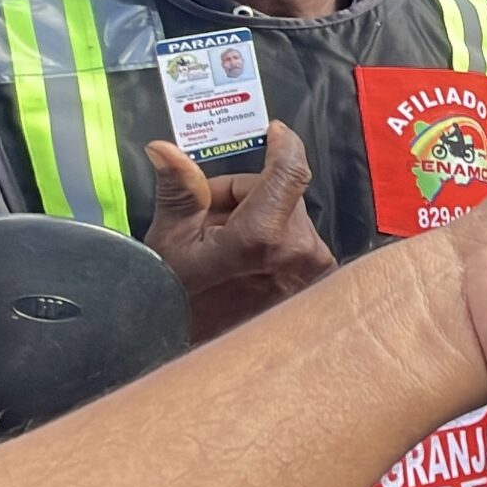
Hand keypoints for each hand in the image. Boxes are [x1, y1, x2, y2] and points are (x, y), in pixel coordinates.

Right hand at [144, 120, 336, 341]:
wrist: (203, 354)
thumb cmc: (178, 301)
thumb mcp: (169, 242)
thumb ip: (180, 190)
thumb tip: (165, 149)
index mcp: (264, 237)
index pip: (290, 171)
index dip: (283, 144)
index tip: (275, 131)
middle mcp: (300, 251)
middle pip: (280, 193)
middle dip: (244, 195)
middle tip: (210, 219)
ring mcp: (315, 269)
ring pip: (288, 216)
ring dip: (257, 218)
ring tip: (222, 246)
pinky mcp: (321, 280)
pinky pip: (297, 240)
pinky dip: (272, 240)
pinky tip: (245, 260)